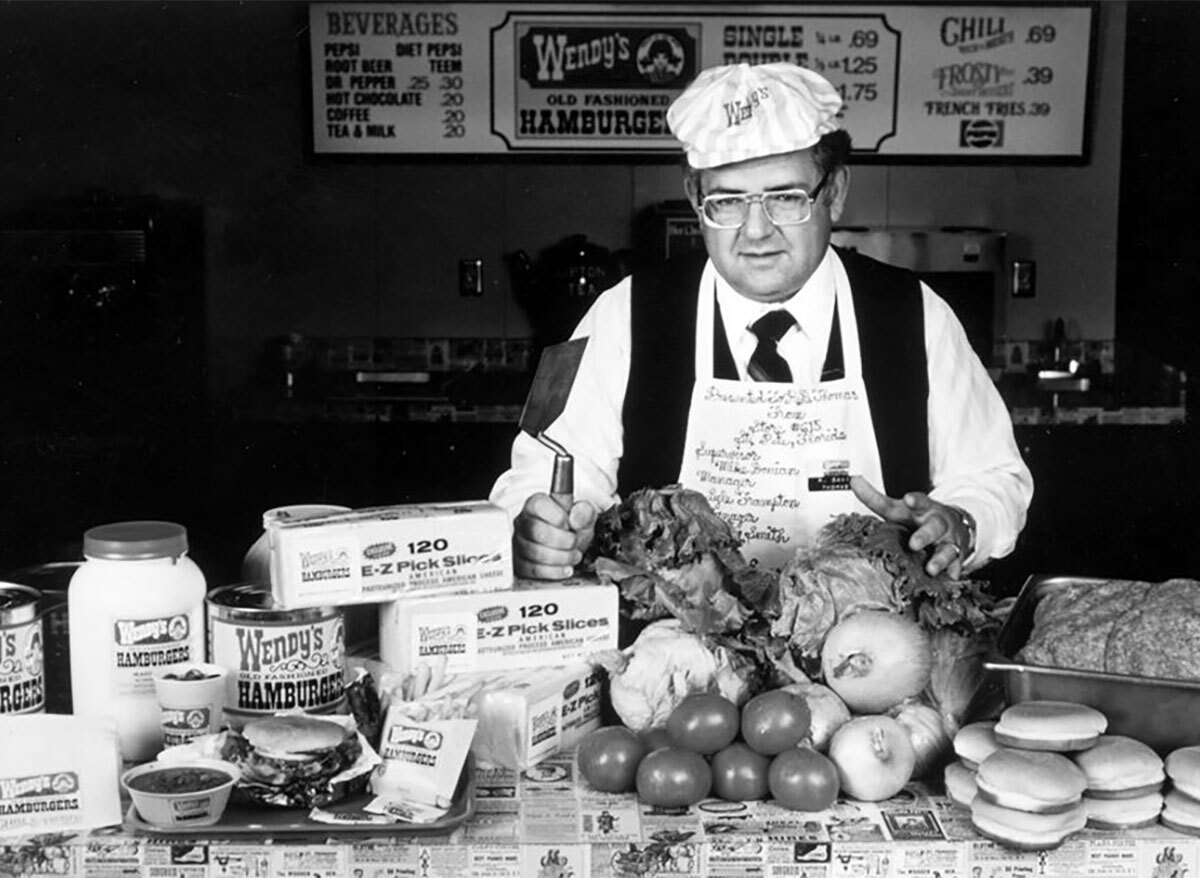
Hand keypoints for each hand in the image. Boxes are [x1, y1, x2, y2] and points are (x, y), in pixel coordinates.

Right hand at [512, 493, 596, 579]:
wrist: (570, 548)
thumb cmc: (572, 529)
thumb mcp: (585, 516)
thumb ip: (584, 512)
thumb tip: (576, 518)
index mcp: (536, 504)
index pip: (539, 506)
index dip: (559, 518)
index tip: (571, 525)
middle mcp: (523, 521)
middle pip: (535, 531)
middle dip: (563, 540)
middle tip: (575, 542)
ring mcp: (519, 543)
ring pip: (535, 552)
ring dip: (561, 557)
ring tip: (573, 555)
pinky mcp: (520, 563)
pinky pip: (533, 569)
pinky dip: (554, 571)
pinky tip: (566, 568)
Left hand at [850, 476, 969, 578]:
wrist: (952, 527)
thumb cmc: (918, 518)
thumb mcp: (898, 508)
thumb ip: (875, 498)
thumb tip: (853, 480)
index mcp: (924, 509)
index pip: (921, 501)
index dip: (916, 500)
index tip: (908, 499)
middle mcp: (939, 524)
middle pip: (934, 528)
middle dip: (925, 536)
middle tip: (914, 544)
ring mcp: (950, 542)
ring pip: (947, 550)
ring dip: (939, 560)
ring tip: (931, 569)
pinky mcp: (956, 559)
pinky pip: (956, 569)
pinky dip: (952, 576)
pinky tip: (948, 581)